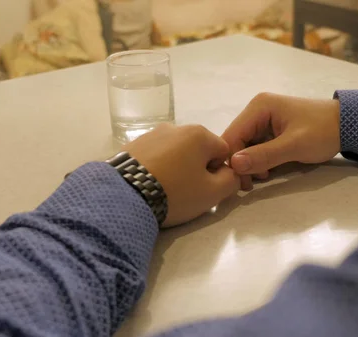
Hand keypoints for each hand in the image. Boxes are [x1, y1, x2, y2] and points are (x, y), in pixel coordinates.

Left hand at [124, 124, 239, 226]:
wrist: (125, 195)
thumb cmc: (176, 192)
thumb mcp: (213, 193)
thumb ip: (231, 180)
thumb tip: (230, 173)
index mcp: (199, 134)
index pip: (223, 152)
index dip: (219, 173)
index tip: (206, 190)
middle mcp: (176, 127)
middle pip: (198, 150)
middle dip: (197, 169)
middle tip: (186, 193)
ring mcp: (151, 134)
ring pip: (175, 153)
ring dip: (176, 168)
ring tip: (165, 190)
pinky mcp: (132, 145)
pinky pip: (154, 157)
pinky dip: (157, 168)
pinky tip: (149, 185)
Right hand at [222, 93, 340, 190]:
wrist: (349, 125)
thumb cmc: (323, 131)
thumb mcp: (294, 146)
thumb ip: (264, 155)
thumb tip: (234, 164)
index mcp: (259, 107)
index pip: (232, 135)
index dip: (232, 159)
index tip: (241, 181)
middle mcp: (256, 110)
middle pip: (236, 141)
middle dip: (241, 163)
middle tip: (251, 184)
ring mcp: (263, 120)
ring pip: (245, 146)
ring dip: (250, 164)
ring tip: (263, 176)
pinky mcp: (270, 130)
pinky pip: (256, 147)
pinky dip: (258, 161)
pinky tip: (267, 171)